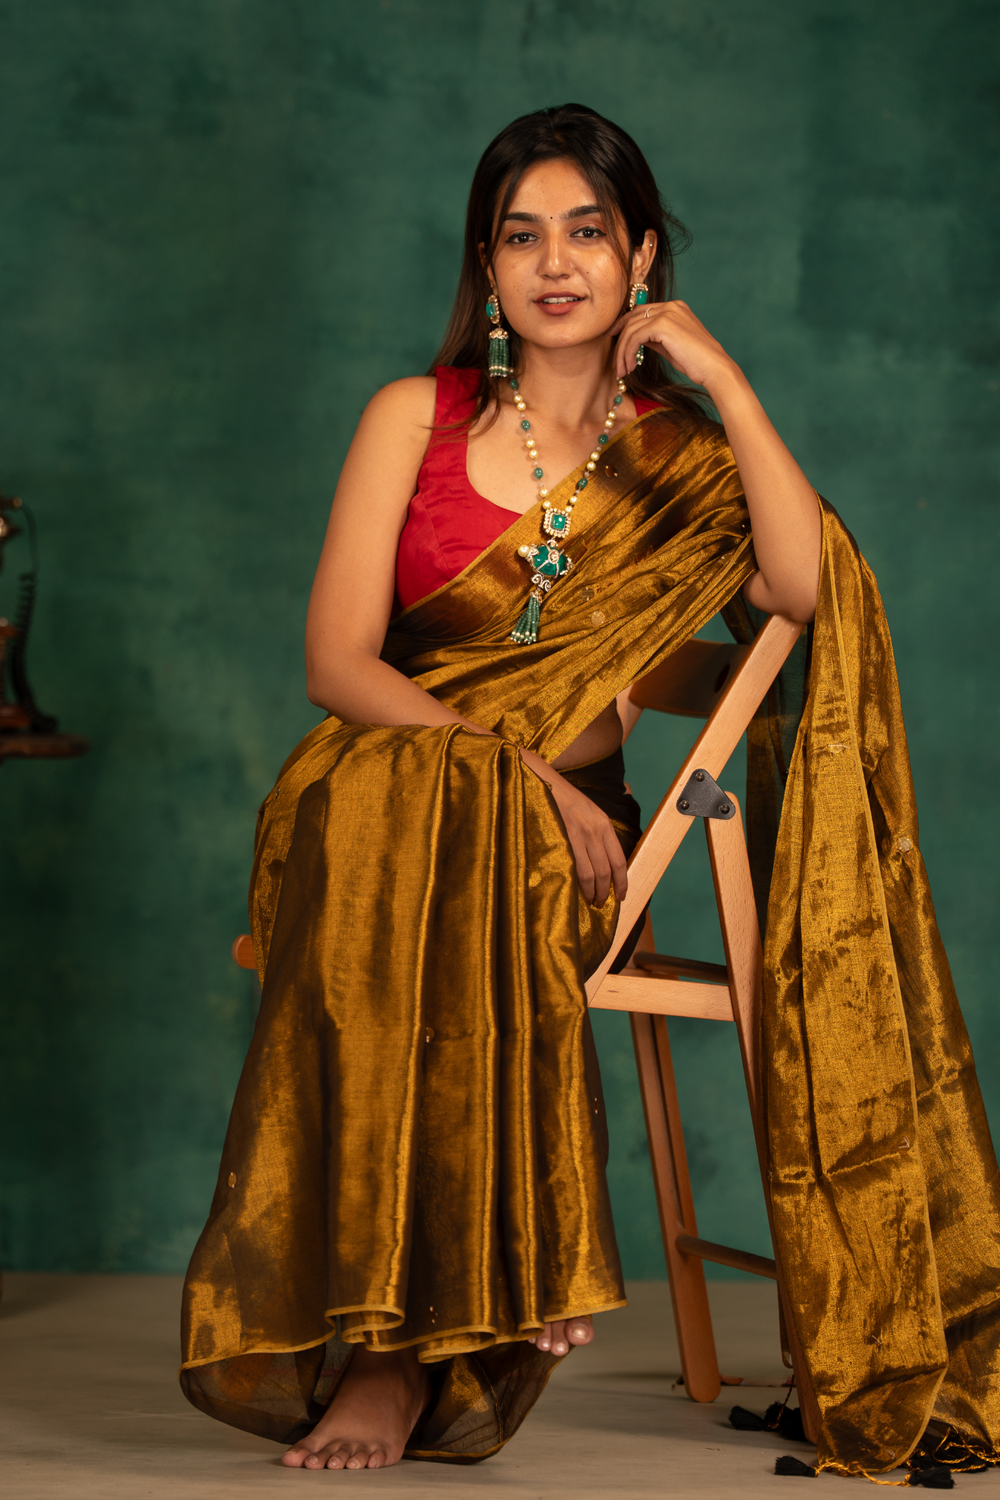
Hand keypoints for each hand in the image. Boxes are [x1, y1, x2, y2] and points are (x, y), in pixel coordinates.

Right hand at [520, 750, 627, 906]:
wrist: (542, 781)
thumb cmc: (563, 798)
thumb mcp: (589, 810)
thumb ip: (598, 831)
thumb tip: (604, 857)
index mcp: (604, 823)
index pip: (620, 859)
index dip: (622, 881)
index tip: (620, 895)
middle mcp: (596, 829)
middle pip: (607, 870)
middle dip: (606, 891)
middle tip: (601, 903)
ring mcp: (580, 834)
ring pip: (592, 873)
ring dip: (593, 891)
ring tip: (590, 901)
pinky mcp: (564, 837)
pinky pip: (576, 867)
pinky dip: (579, 884)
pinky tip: (577, 891)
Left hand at [611, 299, 737, 390]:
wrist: (714, 368)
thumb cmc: (696, 362)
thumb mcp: (670, 346)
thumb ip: (654, 338)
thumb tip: (635, 340)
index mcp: (675, 308)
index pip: (641, 311)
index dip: (624, 324)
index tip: (613, 339)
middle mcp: (670, 306)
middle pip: (633, 318)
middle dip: (619, 340)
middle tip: (614, 362)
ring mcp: (667, 313)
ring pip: (631, 329)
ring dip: (622, 352)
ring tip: (621, 371)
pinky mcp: (663, 324)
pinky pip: (635, 337)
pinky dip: (628, 353)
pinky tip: (630, 367)